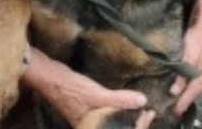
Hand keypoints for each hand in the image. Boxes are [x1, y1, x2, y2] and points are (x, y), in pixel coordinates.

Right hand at [20, 48, 147, 125]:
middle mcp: (91, 128)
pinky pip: (110, 114)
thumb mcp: (97, 95)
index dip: (137, 127)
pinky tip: (129, 104)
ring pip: (115, 123)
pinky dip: (121, 110)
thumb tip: (142, 101)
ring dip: (129, 117)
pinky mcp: (91, 111)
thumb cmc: (72, 89)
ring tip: (143, 109)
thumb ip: (118, 100)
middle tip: (150, 112)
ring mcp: (91, 120)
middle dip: (135, 124)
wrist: (51, 78)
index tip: (149, 114)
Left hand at [170, 0, 201, 116]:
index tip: (173, 86)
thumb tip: (180, 0)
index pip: (194, 52)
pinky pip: (200, 75)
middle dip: (189, 92)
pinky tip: (180, 99)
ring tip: (177, 109)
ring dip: (190, 95)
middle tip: (175, 106)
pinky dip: (191, 89)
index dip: (184, 70)